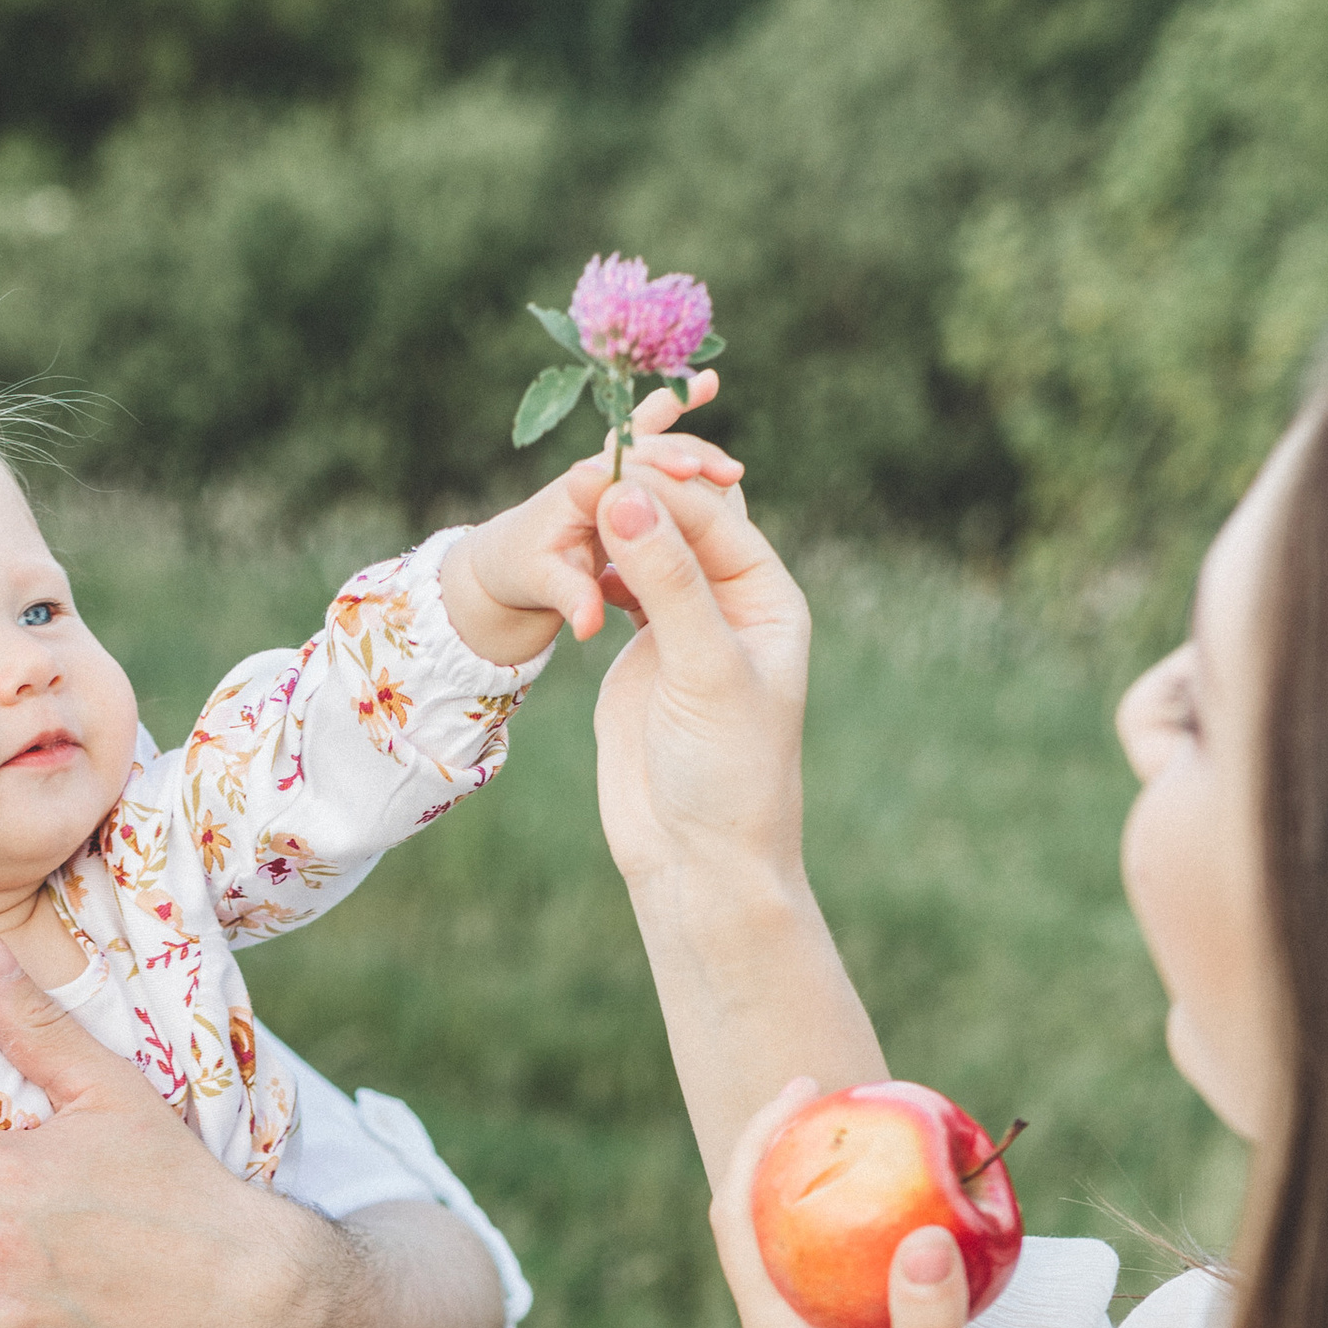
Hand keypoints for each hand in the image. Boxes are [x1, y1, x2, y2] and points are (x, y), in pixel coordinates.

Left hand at [439, 383, 741, 664]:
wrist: (508, 558)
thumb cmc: (523, 572)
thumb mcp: (543, 587)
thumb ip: (570, 599)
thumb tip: (588, 624)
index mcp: (574, 494)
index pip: (621, 473)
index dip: (658, 472)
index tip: (692, 478)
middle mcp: (592, 471)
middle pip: (645, 451)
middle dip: (685, 458)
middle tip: (728, 475)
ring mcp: (608, 467)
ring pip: (656, 443)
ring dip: (694, 449)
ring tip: (732, 473)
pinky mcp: (622, 473)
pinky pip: (655, 441)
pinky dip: (679, 416)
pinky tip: (711, 384)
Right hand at [589, 463, 808, 895]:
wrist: (697, 859)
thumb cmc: (726, 773)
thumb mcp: (704, 671)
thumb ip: (668, 583)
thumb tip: (627, 497)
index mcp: (765, 596)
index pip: (711, 518)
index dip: (660, 489)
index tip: (604, 468)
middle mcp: (729, 602)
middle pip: (681, 523)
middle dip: (633, 497)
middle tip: (574, 477)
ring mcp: (683, 626)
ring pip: (647, 550)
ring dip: (610, 527)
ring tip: (562, 507)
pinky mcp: (644, 653)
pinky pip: (620, 586)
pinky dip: (595, 565)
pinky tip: (567, 556)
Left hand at [713, 1086, 1011, 1327]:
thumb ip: (930, 1317)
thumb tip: (922, 1235)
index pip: (740, 1218)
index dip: (757, 1143)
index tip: (804, 1087)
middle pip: (757, 1215)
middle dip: (784, 1145)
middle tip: (839, 1087)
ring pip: (797, 1237)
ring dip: (819, 1178)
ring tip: (868, 1122)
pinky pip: (839, 1262)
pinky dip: (860, 1218)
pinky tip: (909, 1194)